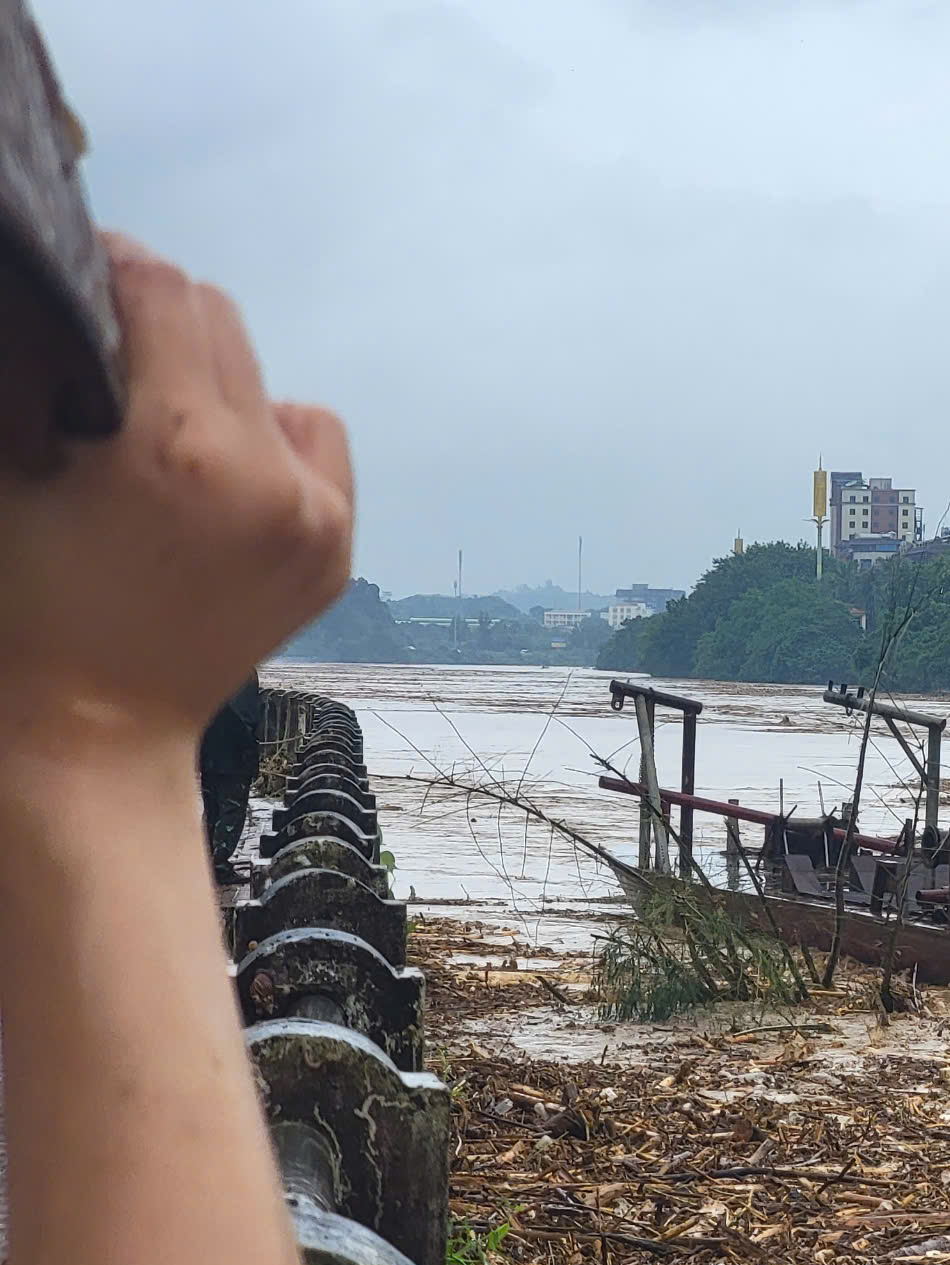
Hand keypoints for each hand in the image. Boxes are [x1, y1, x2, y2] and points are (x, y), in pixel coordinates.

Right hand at [0, 233, 350, 762]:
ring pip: (273, 384)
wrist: (91, 735)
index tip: (78, 271)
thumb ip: (34, 379)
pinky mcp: (337, 548)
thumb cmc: (23, 609)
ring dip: (216, 381)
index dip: (112, 264)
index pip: (162, 293)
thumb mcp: (7, 474)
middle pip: (221, 324)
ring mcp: (317, 514)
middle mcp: (269, 472)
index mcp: (182, 446)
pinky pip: (313, 448)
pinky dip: (268, 441)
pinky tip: (213, 475)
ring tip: (156, 420)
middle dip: (157, 322)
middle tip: (104, 345)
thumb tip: (52, 306)